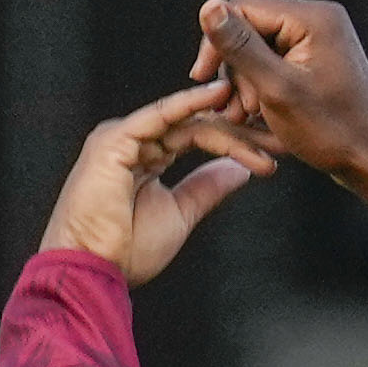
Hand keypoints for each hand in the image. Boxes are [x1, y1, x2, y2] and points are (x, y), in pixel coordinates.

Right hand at [39, 79, 262, 287]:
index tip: (272, 155)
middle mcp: (133, 140)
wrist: (91, 269)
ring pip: (183, 120)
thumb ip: (206, 187)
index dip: (235, 143)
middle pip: (194, 125)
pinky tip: (218, 97)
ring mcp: (122, 136)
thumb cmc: (125, 251)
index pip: (196, 137)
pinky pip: (159, 116)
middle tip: (276, 137)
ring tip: (259, 118)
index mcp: (145, 156)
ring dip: (224, 123)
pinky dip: (189, 104)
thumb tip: (240, 169)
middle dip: (238, 131)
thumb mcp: (180, 214)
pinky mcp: (115, 139)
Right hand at [197, 0, 367, 192]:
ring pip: (261, 47)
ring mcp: (321, 39)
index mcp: (313, 17)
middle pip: (251, 27)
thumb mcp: (277, 88)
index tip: (201, 79)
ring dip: (245, 81)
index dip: (217, 41)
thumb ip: (240, 47)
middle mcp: (319, 19)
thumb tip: (208, 6)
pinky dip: (263, 85)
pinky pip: (277, 61)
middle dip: (234, 67)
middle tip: (233, 110)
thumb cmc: (332, 130)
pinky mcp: (319, 59)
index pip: (243, 7)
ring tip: (244, 117)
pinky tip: (259, 114)